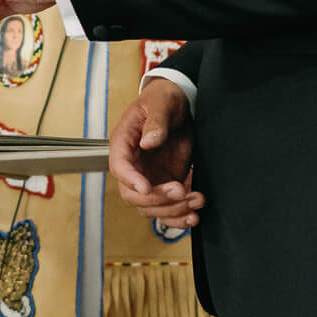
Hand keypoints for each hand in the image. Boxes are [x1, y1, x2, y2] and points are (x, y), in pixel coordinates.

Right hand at [110, 77, 201, 228]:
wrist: (179, 105)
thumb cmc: (163, 99)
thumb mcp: (161, 104)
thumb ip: (155, 121)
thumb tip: (148, 141)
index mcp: (124, 143)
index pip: (120, 168)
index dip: (131, 180)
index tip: (146, 187)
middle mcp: (133, 166)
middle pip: (135, 195)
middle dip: (158, 199)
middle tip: (181, 191)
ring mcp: (149, 178)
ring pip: (152, 207)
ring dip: (174, 210)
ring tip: (197, 201)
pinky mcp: (166, 185)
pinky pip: (167, 209)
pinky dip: (178, 217)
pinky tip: (194, 217)